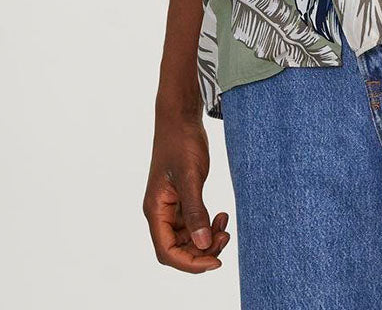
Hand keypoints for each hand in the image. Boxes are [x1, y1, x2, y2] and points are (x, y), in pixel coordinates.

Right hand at [143, 113, 230, 272]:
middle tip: (226, 237)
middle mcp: (160, 212)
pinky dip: (207, 224)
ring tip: (225, 225)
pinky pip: (194, 223)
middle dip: (202, 250)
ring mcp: (171, 206)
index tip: (215, 261)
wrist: (181, 118)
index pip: (168, 251)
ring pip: (188, 237)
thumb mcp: (190, 177)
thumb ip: (196, 211)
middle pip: (178, 248)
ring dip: (206, 238)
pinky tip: (222, 215)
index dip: (190, 262)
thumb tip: (203, 244)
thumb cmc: (181, 142)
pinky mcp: (182, 198)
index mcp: (155, 210)